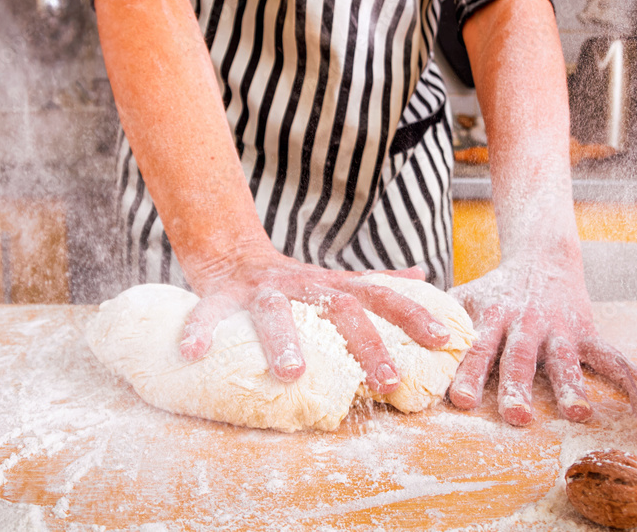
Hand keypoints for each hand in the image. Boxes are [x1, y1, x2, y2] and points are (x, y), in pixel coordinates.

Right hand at [178, 245, 450, 393]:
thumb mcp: (336, 280)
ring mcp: (263, 290)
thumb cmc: (294, 283)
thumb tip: (422, 274)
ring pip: (275, 312)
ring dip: (284, 340)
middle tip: (389, 382)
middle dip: (367, 345)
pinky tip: (193, 354)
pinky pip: (209, 312)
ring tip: (292, 374)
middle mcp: (304, 286)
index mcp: (334, 287)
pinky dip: (200, 330)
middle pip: (341, 309)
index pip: (382, 297)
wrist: (232, 252)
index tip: (443, 341)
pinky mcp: (222, 294)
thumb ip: (377, 280)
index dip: (413, 315)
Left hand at [447, 238, 631, 425]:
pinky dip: (629, 377)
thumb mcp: (465, 296)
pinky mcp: (587, 332)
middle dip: (517, 388)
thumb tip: (391, 336)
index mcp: (491, 319)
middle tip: (515, 417)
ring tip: (578, 414)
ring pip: (566, 362)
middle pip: (519, 361)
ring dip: (572, 387)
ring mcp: (559, 330)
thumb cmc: (495, 289)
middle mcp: (525, 326)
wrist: (541, 258)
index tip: (457, 399)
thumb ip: (436, 317)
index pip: (475, 349)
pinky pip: (610, 357)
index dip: (466, 373)